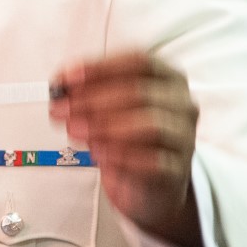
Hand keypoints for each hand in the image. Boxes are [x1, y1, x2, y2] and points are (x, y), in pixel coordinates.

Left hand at [49, 52, 200, 246]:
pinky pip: (152, 160)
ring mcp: (185, 137)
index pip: (138, 61)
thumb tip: (61, 85)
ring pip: (149, 124)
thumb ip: (89, 93)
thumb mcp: (109, 109)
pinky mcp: (178, 169)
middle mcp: (183, 103)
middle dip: (93, 99)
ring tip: (74, 130)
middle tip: (60, 109)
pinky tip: (97, 153)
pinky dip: (120, 154)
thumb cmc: (129, 137)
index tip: (66, 78)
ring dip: (104, 125)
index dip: (100, 68)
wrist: (150, 185)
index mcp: (168, 78)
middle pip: (140, 91)